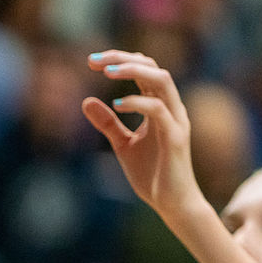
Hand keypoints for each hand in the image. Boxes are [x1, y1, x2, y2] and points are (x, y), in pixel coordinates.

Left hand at [83, 50, 203, 221]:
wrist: (172, 204)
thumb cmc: (152, 174)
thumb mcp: (123, 144)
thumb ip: (107, 123)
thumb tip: (85, 101)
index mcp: (160, 106)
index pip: (144, 69)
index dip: (120, 59)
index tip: (91, 61)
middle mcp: (171, 107)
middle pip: (153, 66)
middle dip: (123, 58)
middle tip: (93, 61)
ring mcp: (176, 120)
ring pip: (162, 80)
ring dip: (134, 70)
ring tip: (107, 72)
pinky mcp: (175, 137)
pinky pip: (157, 109)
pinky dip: (136, 102)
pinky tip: (116, 104)